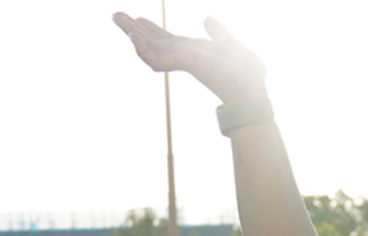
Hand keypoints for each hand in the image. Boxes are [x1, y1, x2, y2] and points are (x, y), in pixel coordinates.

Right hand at [112, 13, 266, 104]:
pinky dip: (142, 48)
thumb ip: (217, 32)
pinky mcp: (184, 64)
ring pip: (148, 48)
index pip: (164, 37)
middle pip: (151, 40)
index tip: (135, 17)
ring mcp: (181, 61)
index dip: (149, 27)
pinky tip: (132, 36)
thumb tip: (207, 17)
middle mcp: (183, 55)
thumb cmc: (246, 73)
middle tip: (114, 14)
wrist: (253, 89)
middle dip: (132, 27)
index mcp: (192, 50)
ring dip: (131, 33)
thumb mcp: (230, 43)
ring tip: (116, 18)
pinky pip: (156, 59)